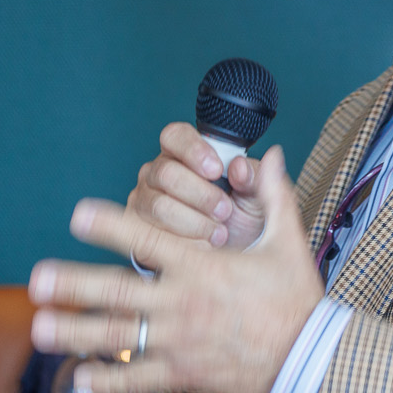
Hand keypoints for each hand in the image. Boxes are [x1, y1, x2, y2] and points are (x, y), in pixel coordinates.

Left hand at [30, 146, 321, 392]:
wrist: (310, 359)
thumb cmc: (297, 299)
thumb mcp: (286, 242)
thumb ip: (274, 195)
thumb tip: (272, 154)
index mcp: (202, 267)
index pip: (149, 239)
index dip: (111, 226)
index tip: (77, 214)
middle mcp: (182, 303)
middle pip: (117, 292)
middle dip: (73, 285)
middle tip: (37, 280)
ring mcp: (179, 341)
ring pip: (118, 337)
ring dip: (75, 333)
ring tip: (40, 329)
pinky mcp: (183, 374)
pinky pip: (138, 379)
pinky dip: (108, 381)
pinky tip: (78, 378)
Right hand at [127, 122, 265, 249]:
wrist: (229, 256)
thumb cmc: (238, 218)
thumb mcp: (254, 196)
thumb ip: (251, 178)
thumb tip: (239, 167)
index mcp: (185, 153)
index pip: (175, 136)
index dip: (194, 150)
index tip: (217, 171)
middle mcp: (158, 171)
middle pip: (166, 173)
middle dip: (200, 195)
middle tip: (225, 210)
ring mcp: (144, 198)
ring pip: (159, 205)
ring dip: (194, 222)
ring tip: (219, 233)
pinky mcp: (138, 227)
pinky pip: (151, 233)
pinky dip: (183, 242)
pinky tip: (203, 245)